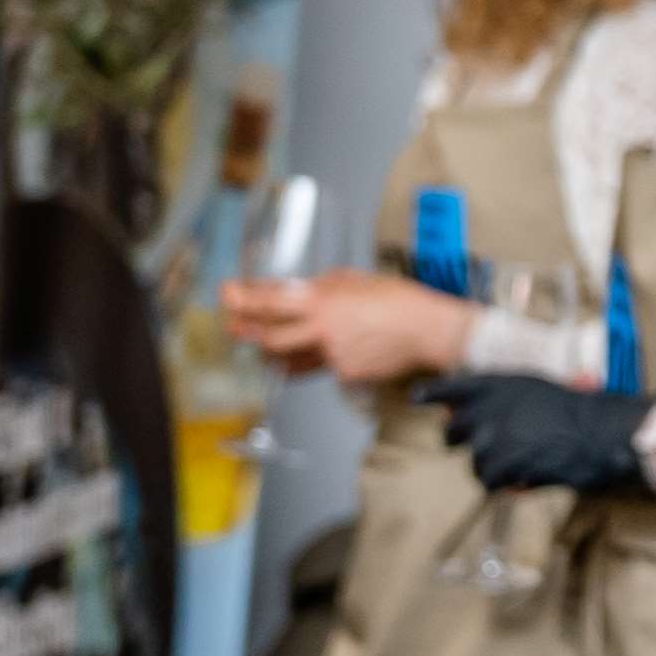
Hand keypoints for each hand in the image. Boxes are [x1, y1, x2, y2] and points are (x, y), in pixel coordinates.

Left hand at [221, 267, 475, 384]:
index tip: (228, 294)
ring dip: (276, 351)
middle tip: (236, 326)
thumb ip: (323, 288)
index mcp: (324, 301)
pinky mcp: (344, 375)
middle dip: (249, 332)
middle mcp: (323, 330)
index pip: (272, 300)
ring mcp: (332, 356)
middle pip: (270, 338)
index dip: (244, 298)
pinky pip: (322, 367)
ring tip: (273, 343)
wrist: (427, 330)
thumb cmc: (398, 300)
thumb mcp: (355, 280)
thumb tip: (298, 292)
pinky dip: (324, 358)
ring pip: (291, 358)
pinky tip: (344, 348)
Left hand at [442, 374, 655, 496]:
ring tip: (520, 466)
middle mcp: (489, 408)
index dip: (432, 394)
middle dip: (460, 443)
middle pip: (451, 432)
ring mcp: (495, 437)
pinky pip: (490, 482)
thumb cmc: (577, 411)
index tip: (418, 399)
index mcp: (498, 384)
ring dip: (491, 469)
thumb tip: (464, 416)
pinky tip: (525, 480)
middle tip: (482, 449)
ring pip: (473, 463)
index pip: (450, 388)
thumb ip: (500, 400)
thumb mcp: (535, 390)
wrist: (603, 431)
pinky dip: (505, 485)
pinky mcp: (506, 465)